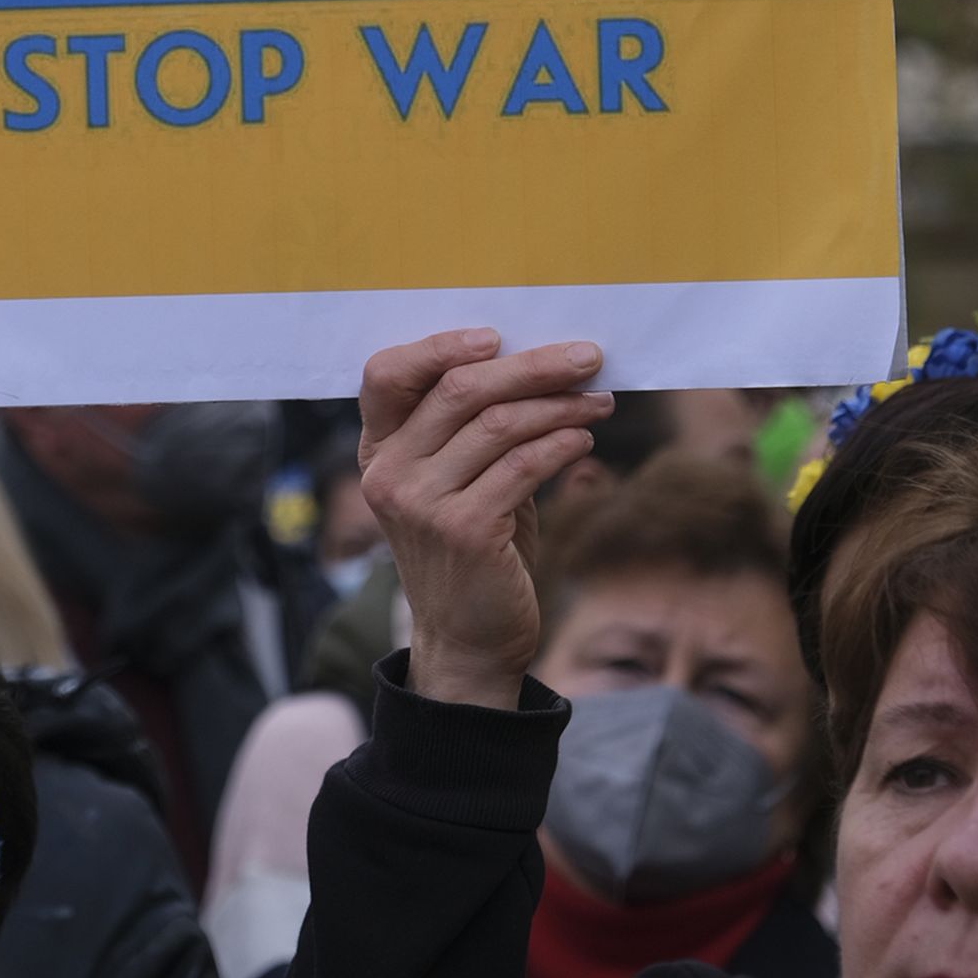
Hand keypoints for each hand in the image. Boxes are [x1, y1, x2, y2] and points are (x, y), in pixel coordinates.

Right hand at [358, 330, 610, 708]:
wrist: (468, 641)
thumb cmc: (473, 549)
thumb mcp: (458, 483)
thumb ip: (474, 429)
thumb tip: (540, 364)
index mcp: (378, 451)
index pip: (386, 374)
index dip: (438, 345)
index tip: (498, 336)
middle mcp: (390, 474)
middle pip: (460, 389)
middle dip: (532, 365)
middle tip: (587, 356)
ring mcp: (422, 504)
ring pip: (500, 423)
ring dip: (561, 405)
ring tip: (599, 401)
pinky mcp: (464, 531)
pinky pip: (524, 465)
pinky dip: (561, 443)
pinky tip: (584, 439)